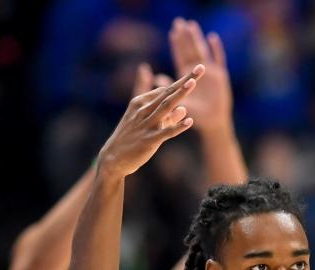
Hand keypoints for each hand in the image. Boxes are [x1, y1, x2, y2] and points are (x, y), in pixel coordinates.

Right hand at [97, 64, 204, 178]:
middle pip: (168, 92)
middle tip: (200, 67)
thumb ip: (155, 104)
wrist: (114, 157)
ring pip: (166, 107)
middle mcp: (142, 110)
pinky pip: (165, 132)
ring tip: (193, 83)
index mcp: (140, 101)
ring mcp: (146, 124)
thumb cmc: (130, 135)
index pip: (165, 90)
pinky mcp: (148, 140)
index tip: (198, 70)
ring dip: (180, 95)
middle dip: (185, 80)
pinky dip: (177, 126)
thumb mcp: (139, 115)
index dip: (182, 81)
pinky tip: (189, 121)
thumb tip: (171, 96)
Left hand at [168, 18, 232, 132]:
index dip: (177, 45)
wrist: (212, 121)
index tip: (173, 32)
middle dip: (185, 37)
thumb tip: (156, 78)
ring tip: (190, 25)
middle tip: (179, 22)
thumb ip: (169, 89)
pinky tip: (212, 37)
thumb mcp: (180, 101)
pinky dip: (216, 48)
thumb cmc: (195, 114)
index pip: (180, 57)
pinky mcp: (221, 76)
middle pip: (190, 50)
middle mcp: (199, 72)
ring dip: (196, 38)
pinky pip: (219, 58)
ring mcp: (210, 72)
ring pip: (202, 51)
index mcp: (188, 77)